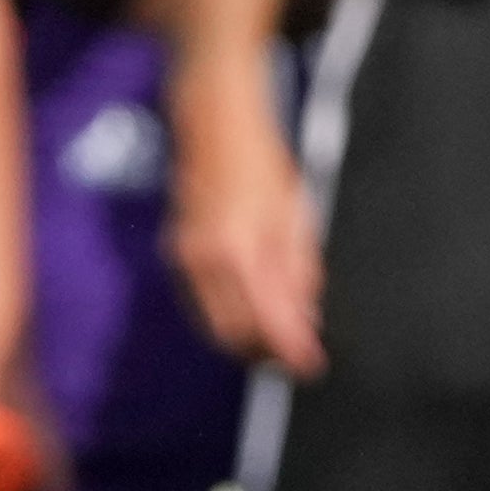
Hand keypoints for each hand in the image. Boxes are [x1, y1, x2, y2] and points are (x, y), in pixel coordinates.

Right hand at [168, 69, 326, 372]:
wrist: (214, 125)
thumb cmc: (263, 162)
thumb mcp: (295, 212)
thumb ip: (299, 267)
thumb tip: (306, 315)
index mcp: (240, 248)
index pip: (266, 318)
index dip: (289, 348)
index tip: (312, 366)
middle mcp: (205, 261)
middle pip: (234, 333)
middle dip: (267, 351)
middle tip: (300, 356)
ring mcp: (185, 260)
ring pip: (216, 324)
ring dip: (250, 339)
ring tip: (284, 338)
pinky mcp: (177, 255)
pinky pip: (205, 304)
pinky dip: (232, 316)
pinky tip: (258, 311)